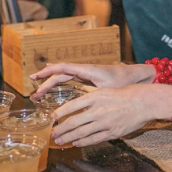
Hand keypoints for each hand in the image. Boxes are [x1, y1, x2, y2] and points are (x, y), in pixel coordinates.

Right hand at [30, 62, 152, 95]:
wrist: (137, 76)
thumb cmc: (125, 81)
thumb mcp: (110, 89)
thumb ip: (97, 94)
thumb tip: (86, 103)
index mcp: (88, 70)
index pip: (64, 68)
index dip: (49, 72)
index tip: (37, 77)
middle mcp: (85, 71)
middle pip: (61, 74)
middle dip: (46, 82)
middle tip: (34, 92)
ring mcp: (86, 75)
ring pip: (64, 78)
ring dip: (51, 85)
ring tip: (39, 94)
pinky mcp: (89, 79)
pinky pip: (71, 81)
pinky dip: (60, 85)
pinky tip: (53, 90)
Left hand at [49, 84, 171, 147]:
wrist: (142, 102)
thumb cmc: (123, 94)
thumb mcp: (103, 91)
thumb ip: (89, 98)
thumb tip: (74, 107)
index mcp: (94, 97)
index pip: (71, 106)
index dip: (59, 114)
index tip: (51, 118)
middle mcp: (97, 110)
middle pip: (73, 122)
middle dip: (60, 129)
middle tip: (52, 134)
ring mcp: (104, 123)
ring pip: (81, 133)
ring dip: (68, 138)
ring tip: (60, 141)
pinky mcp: (112, 132)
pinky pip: (93, 139)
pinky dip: (83, 142)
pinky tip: (76, 143)